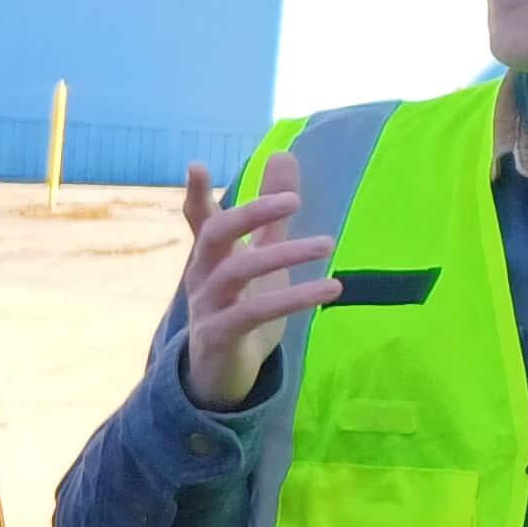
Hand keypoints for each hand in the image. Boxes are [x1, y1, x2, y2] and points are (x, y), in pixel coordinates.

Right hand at [175, 154, 337, 411]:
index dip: (196, 194)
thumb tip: (283, 154)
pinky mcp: (220, 336)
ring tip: (329, 244)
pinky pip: (255, 312)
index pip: (198, 219)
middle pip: (215, 235)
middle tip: (294, 201)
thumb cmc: (243, 307)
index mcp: (210, 256)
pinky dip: (294, 297)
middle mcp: (202, 276)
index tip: (196, 166)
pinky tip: (331, 288)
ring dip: (284, 254)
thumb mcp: (261, 256)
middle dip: (251, 214)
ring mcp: (207, 306)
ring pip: (238, 272)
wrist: (222, 373)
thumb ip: (271, 213)